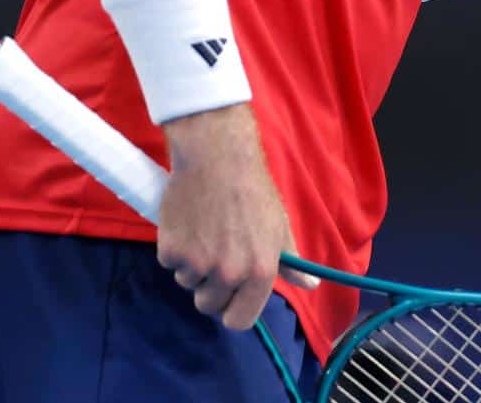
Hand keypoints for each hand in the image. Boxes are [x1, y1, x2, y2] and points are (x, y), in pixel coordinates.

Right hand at [157, 104, 316, 330]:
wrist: (217, 159)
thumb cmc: (254, 193)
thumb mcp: (279, 226)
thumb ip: (291, 262)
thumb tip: (310, 285)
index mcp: (260, 271)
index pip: (240, 320)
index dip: (233, 312)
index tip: (230, 299)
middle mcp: (229, 273)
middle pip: (209, 306)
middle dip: (210, 287)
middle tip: (217, 256)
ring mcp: (197, 264)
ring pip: (189, 283)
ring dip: (194, 266)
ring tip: (206, 233)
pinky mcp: (171, 251)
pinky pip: (170, 264)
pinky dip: (176, 250)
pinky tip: (188, 224)